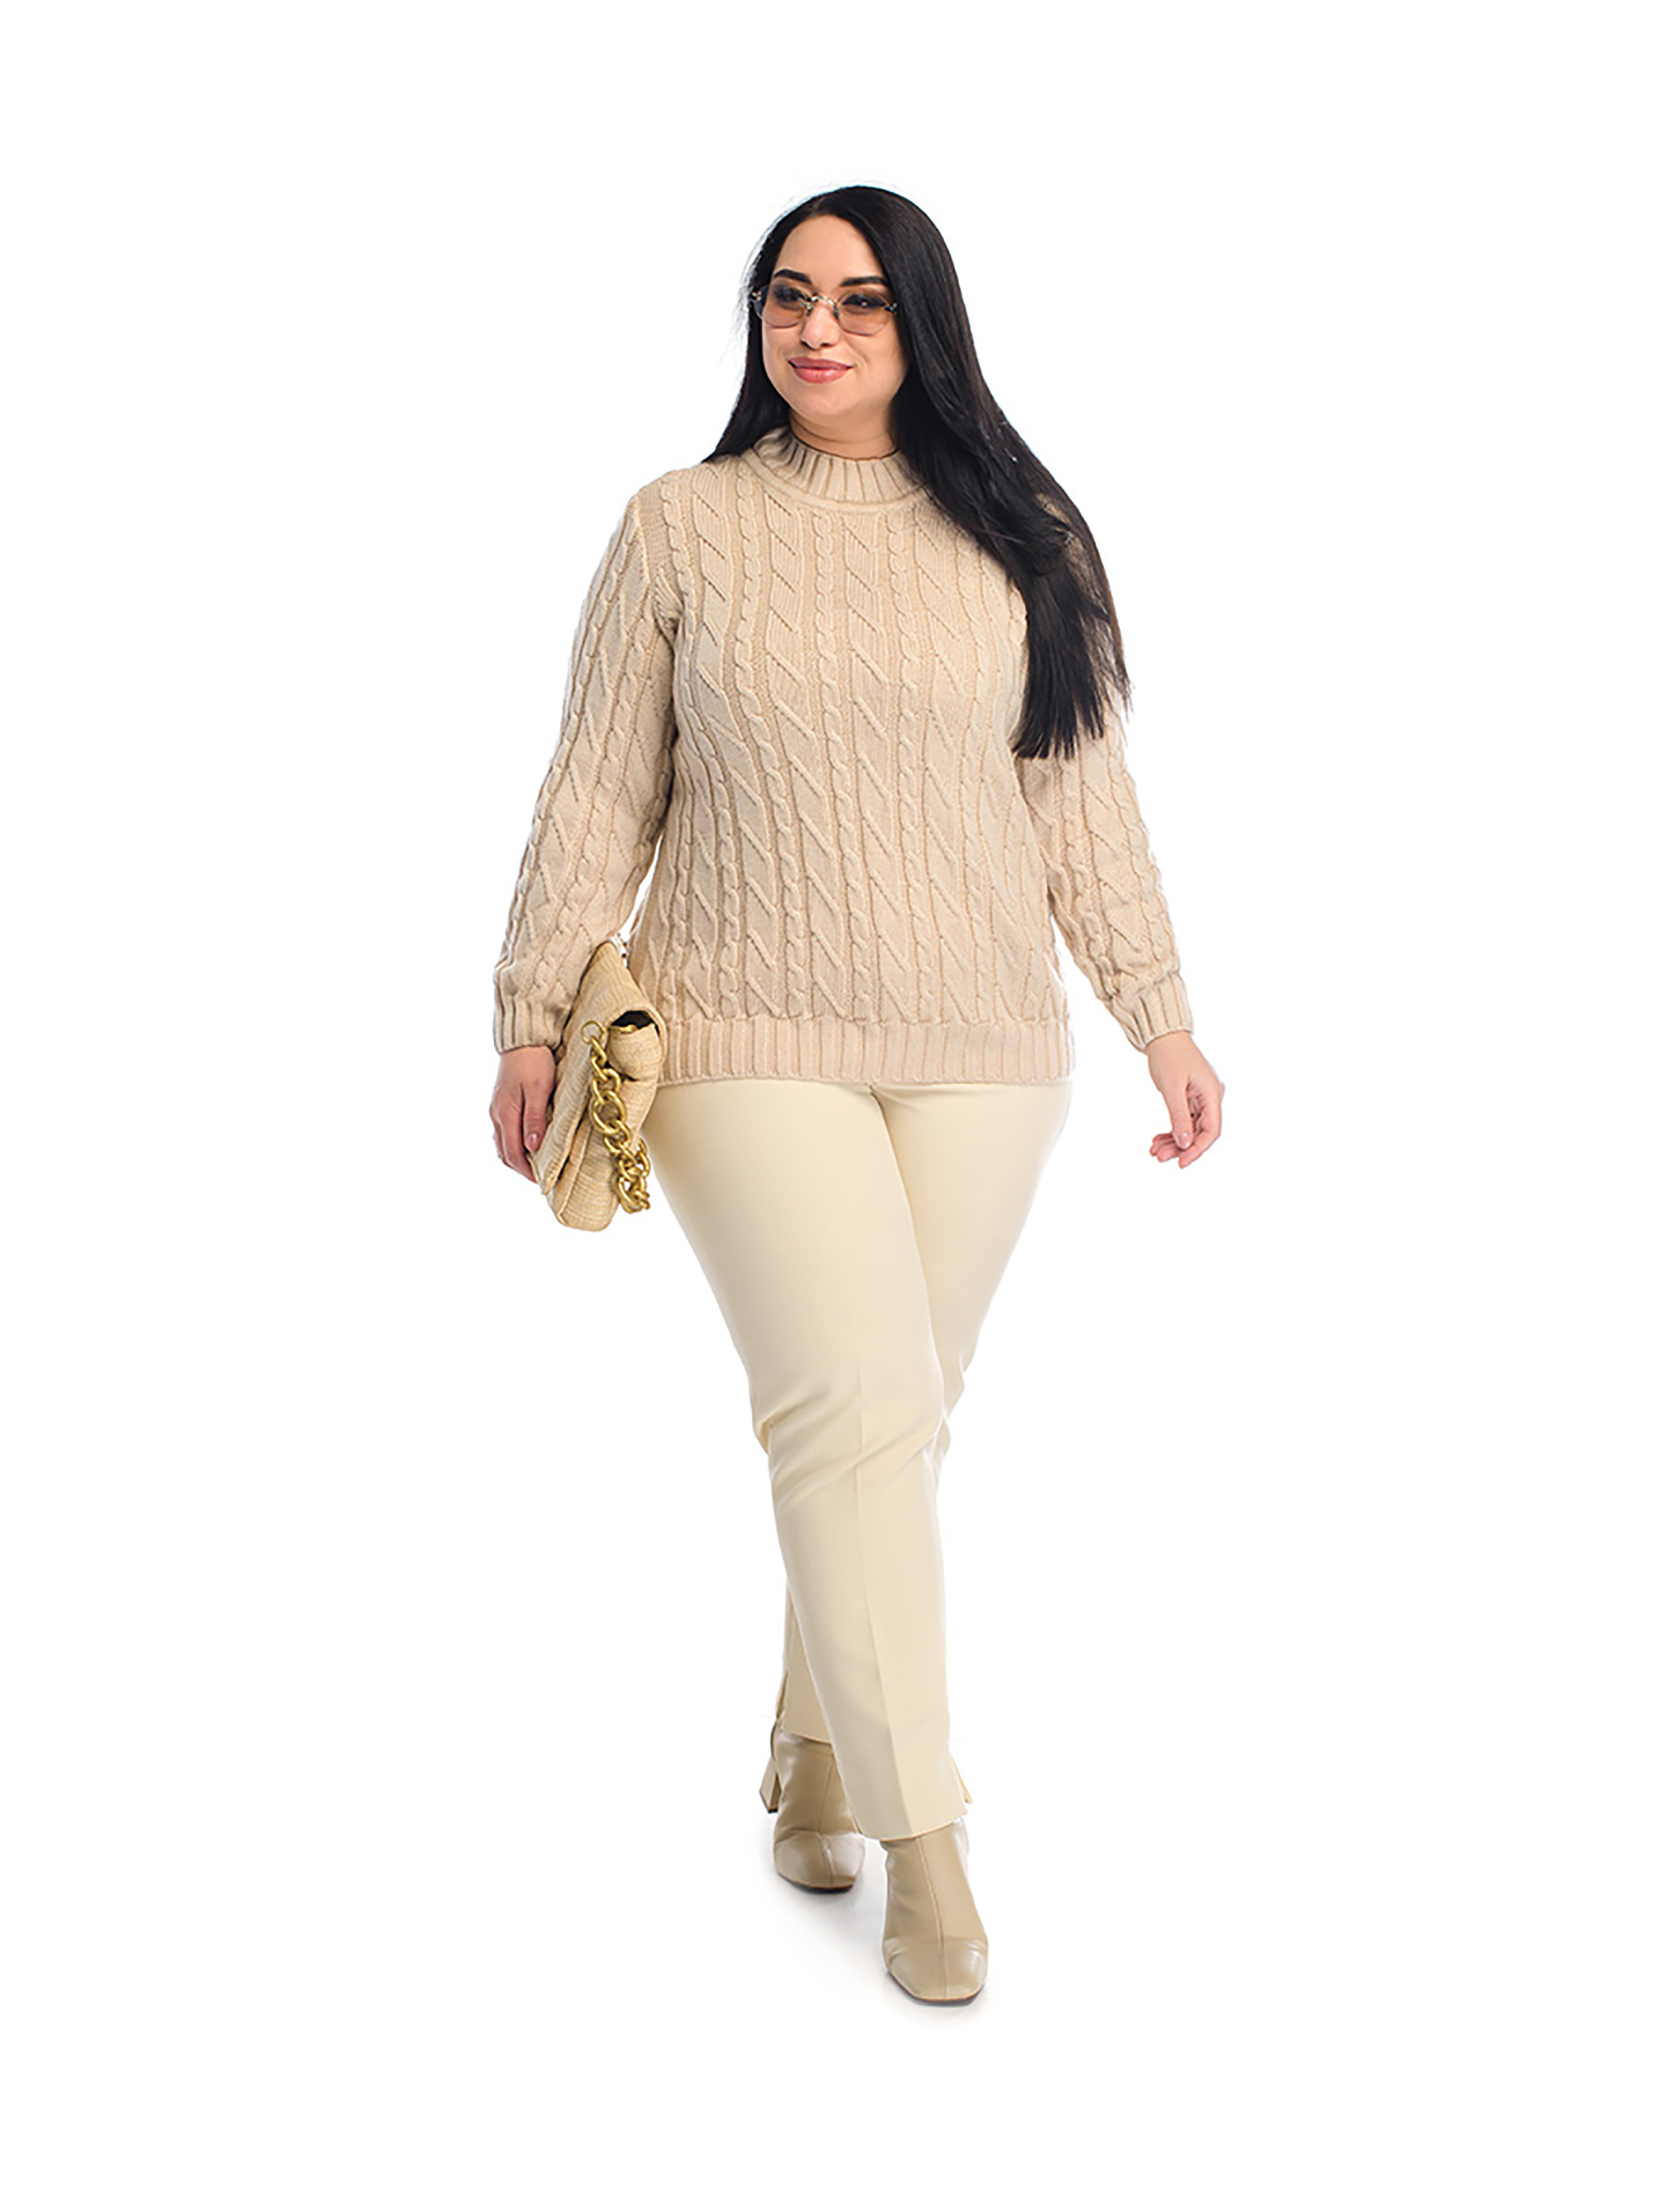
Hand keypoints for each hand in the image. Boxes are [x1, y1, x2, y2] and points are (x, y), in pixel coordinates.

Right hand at [490, 1045, 556, 1179]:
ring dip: (516, 1157)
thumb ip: (535, 1118)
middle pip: (504, 1153)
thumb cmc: (534, 1061)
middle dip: (521, 1169)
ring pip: (502, 1143)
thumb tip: (532, 1147)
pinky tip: (527, 1143)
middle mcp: (497, 1115)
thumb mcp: (539, 1090)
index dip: (527, 1172)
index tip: (542, 1182)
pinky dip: (513, 1144)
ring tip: (536, 1164)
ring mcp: (497, 1109)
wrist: (523, 1040)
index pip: (513, 1154)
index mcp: (506, 1114)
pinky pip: (503, 1132)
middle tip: (540, 1177)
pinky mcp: (500, 1103)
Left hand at [1144, 1030, 1222, 1168]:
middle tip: (1159, 1156)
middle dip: (1180, 1147)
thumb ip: (1179, 1117)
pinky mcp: (1191, 1097)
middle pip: (1200, 1132)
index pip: (1211, 1130)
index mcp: (1212, 1094)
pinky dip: (1171, 1130)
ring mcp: (1201, 1097)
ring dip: (1173, 1141)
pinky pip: (1184, 1120)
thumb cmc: (1169, 1056)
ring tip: (1155, 1150)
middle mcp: (1210, 1097)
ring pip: (1190, 1128)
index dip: (1198, 1149)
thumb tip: (1185, 1143)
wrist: (1163, 1036)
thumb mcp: (1172, 1089)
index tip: (1181, 1162)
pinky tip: (1157, 1139)